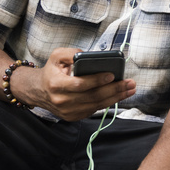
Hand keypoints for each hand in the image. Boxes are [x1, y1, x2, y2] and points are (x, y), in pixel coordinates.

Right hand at [14, 48, 135, 121]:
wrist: (39, 90)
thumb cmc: (52, 71)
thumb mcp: (57, 56)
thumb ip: (72, 52)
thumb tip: (89, 54)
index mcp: (57, 84)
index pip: (80, 84)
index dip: (97, 80)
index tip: (112, 75)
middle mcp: (61, 100)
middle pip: (93, 96)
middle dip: (114, 89)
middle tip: (130, 83)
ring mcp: (67, 111)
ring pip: (96, 105)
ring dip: (116, 97)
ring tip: (130, 89)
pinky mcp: (72, 116)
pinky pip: (94, 110)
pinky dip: (108, 102)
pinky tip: (119, 95)